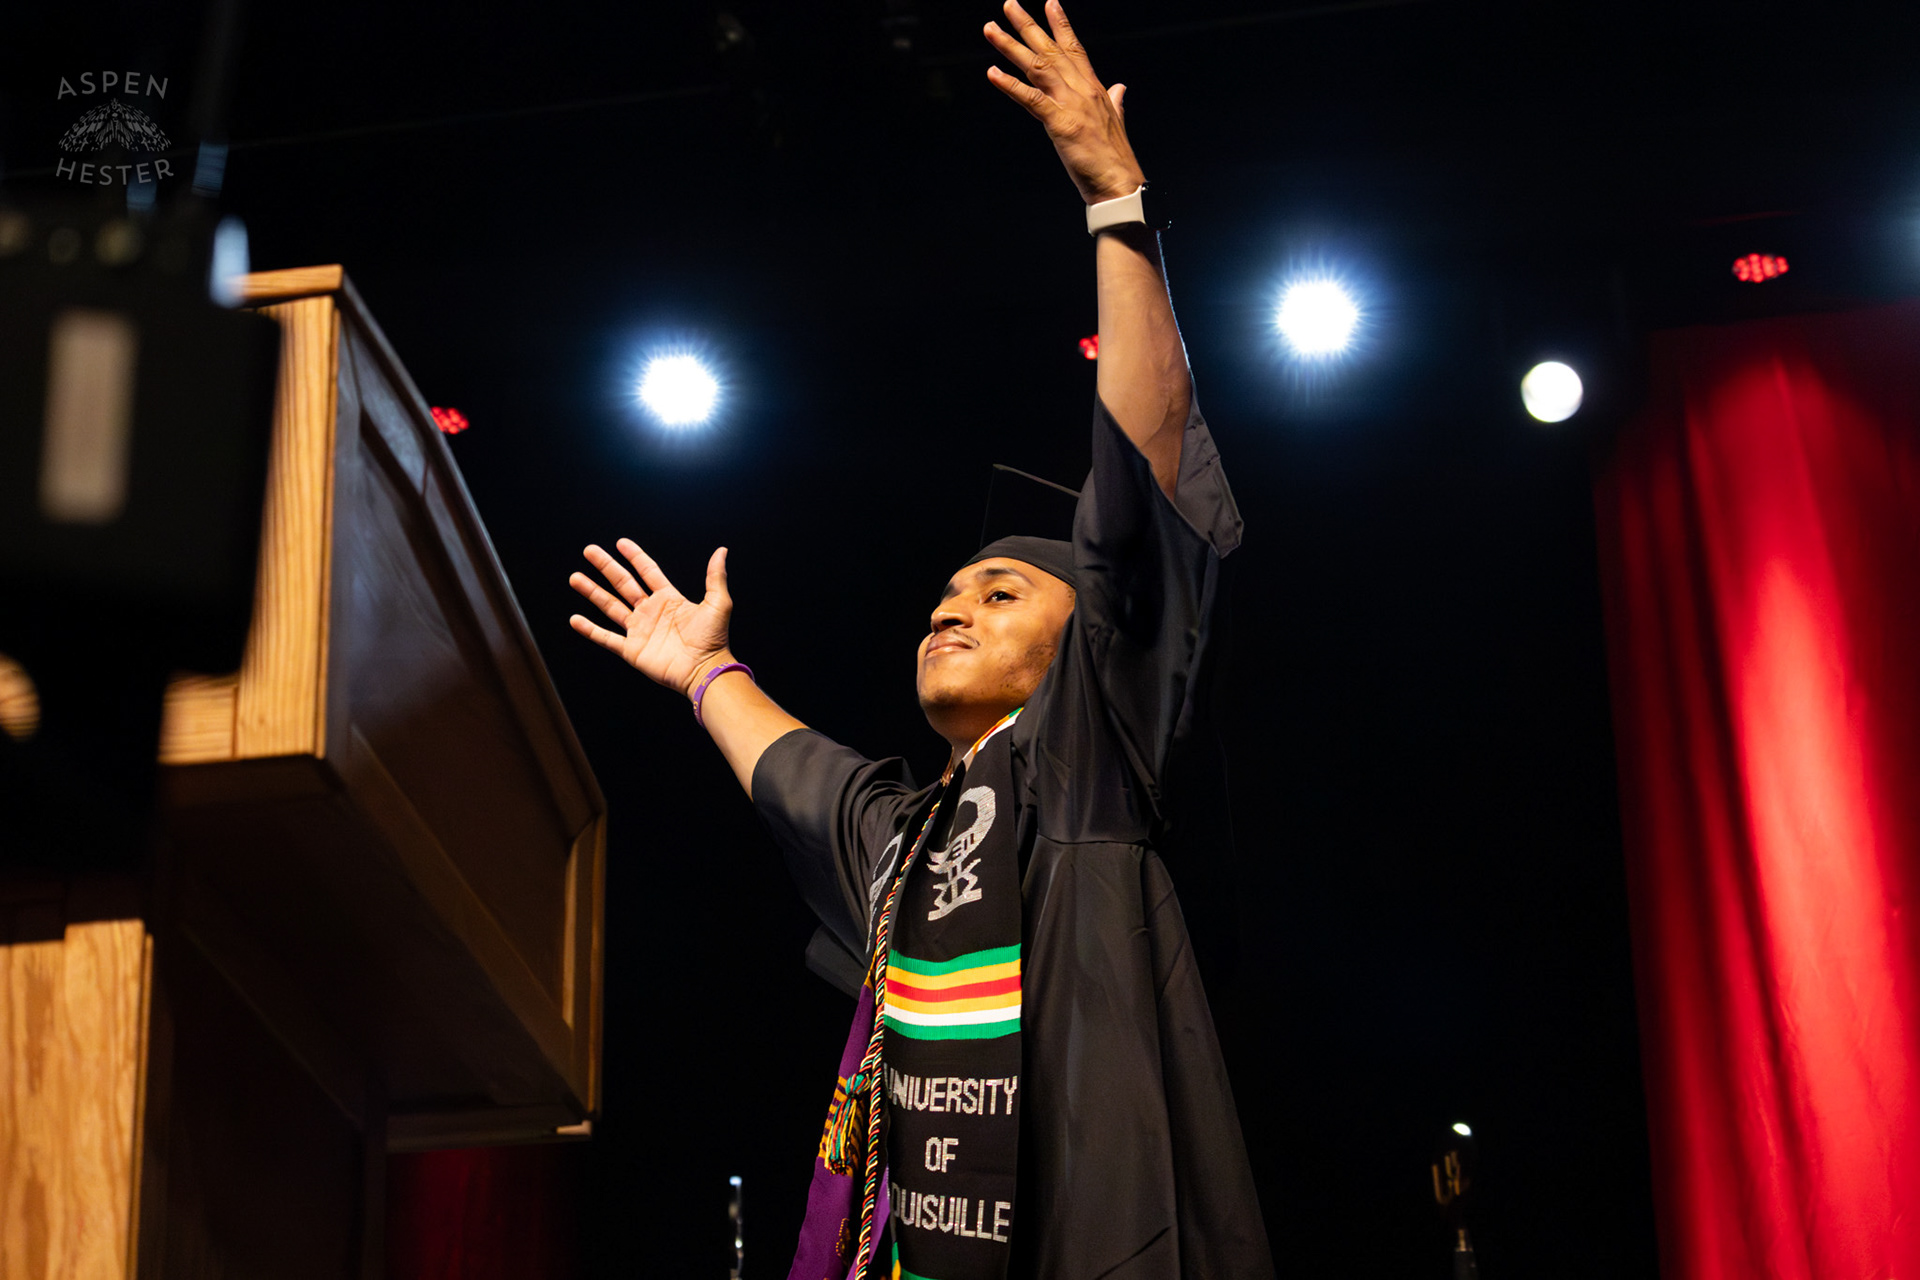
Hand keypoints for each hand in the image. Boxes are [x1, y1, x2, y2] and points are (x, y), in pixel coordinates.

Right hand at [569, 540, 734, 697]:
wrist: (705, 670)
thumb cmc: (714, 640)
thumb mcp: (718, 603)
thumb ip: (715, 576)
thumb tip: (722, 550)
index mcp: (669, 599)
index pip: (647, 571)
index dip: (635, 556)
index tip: (620, 543)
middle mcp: (650, 612)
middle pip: (623, 583)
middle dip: (606, 566)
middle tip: (589, 551)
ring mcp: (639, 630)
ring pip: (610, 606)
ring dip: (592, 592)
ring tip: (575, 578)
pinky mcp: (632, 649)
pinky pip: (606, 638)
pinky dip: (590, 630)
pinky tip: (575, 619)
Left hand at [984, 0, 1144, 204]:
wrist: (1120, 183)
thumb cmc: (1115, 158)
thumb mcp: (1115, 121)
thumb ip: (1115, 101)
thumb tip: (1120, 88)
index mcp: (1094, 88)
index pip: (1075, 48)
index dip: (1061, 25)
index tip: (1049, 3)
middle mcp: (1082, 89)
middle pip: (1050, 50)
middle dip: (1028, 25)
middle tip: (1009, 4)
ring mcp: (1071, 104)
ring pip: (1037, 66)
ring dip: (1010, 46)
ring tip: (990, 28)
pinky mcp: (1060, 123)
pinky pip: (1031, 99)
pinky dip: (1010, 85)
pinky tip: (992, 72)